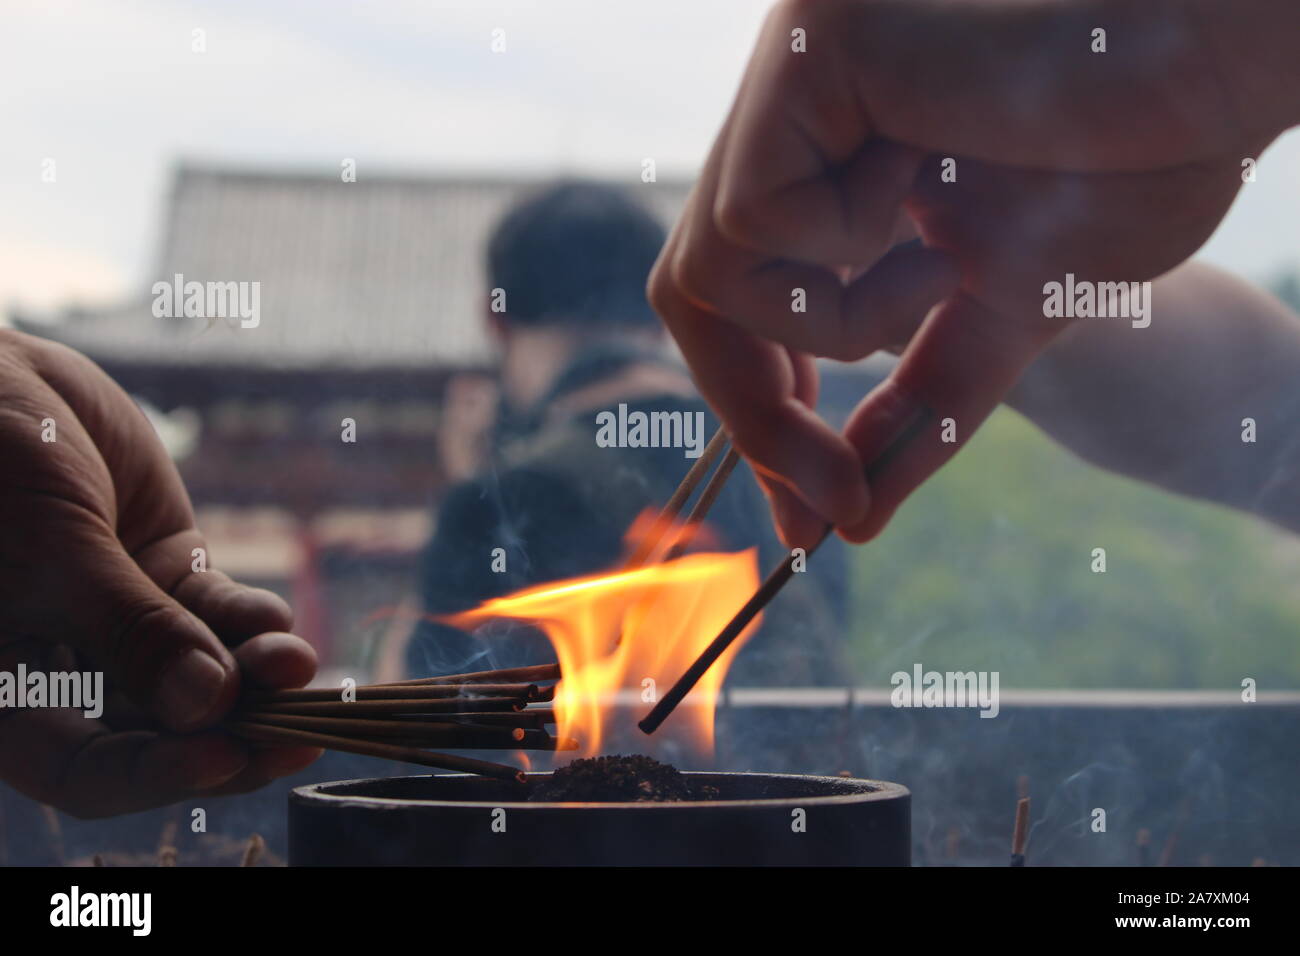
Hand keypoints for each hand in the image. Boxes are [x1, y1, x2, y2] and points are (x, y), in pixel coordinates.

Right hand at [0, 330, 320, 816]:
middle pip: (156, 732)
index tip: (224, 760)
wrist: (5, 377)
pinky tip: (284, 633)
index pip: (81, 767)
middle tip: (297, 735)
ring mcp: (123, 621)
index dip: (153, 775)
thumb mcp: (54, 550)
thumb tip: (205, 705)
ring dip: (255, 680)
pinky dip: (254, 626)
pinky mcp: (167, 574)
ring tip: (300, 670)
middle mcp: (66, 667)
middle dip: (230, 733)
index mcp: (6, 689)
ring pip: (198, 675)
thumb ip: (128, 628)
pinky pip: (217, 615)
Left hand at [649, 0, 1288, 545]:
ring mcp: (788, 76)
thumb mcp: (998, 316)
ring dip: (828, 326)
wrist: (1213, 71)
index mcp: (828, 163)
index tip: (814, 514)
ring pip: (704, 274)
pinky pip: (751, 220)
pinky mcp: (802, 49)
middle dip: (758, 414)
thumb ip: (919, 406)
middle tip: (829, 498)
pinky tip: (932, 194)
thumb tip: (851, 519)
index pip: (739, 304)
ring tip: (942, 267)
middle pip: (694, 295)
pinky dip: (840, 260)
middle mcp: (790, 116)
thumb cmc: (1129, 167)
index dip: (762, 412)